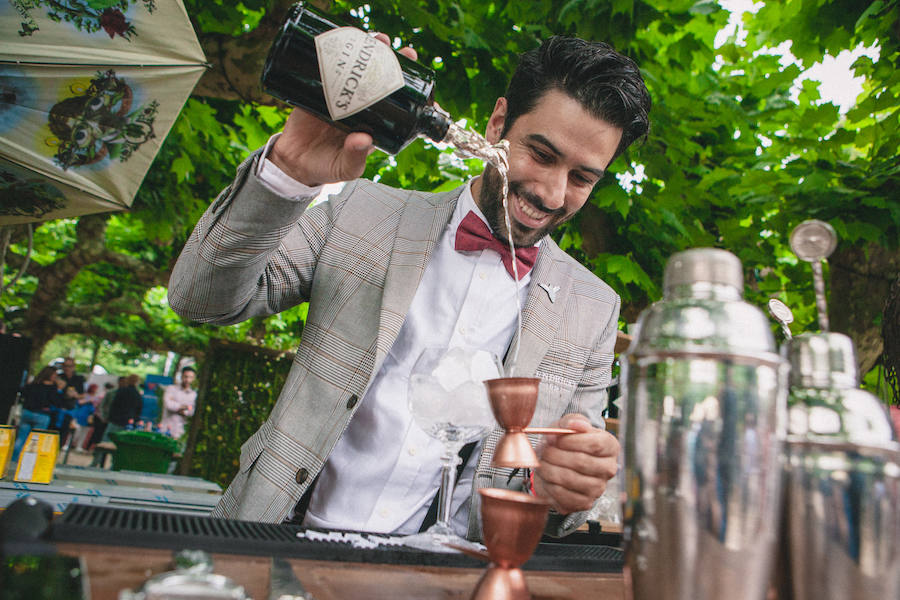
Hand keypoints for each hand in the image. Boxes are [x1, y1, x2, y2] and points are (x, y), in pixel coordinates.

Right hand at [269, 33, 417, 185]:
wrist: (294, 163)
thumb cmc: (326, 167)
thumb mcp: (346, 168)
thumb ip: (355, 157)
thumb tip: (364, 140)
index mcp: (374, 123)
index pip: (394, 102)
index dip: (404, 85)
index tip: (413, 74)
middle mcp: (361, 106)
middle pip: (379, 78)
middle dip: (389, 60)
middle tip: (394, 47)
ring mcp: (341, 96)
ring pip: (358, 69)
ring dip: (368, 51)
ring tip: (376, 38)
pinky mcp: (320, 90)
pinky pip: (330, 68)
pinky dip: (337, 54)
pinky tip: (344, 41)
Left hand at [533, 413, 618, 514]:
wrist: (560, 462)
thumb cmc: (567, 441)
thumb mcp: (568, 425)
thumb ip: (572, 421)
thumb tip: (575, 424)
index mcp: (610, 446)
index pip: (594, 445)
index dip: (570, 441)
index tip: (553, 438)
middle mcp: (609, 469)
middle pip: (581, 462)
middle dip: (555, 455)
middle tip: (543, 450)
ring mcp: (598, 488)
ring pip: (570, 479)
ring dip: (549, 469)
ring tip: (542, 462)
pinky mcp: (585, 503)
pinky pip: (564, 496)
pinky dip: (549, 485)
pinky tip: (546, 476)